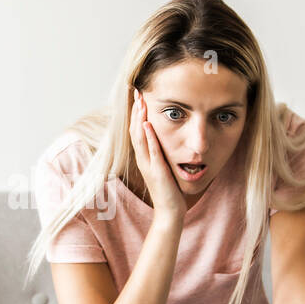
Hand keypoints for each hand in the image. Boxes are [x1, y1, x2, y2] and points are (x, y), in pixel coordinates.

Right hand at [128, 89, 185, 219]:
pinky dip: (149, 137)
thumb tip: (164, 140)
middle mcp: (143, 159)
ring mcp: (148, 165)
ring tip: (140, 102)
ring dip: (139, 119)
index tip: (139, 96)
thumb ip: (162, 153)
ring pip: (140, 138)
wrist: (170, 212)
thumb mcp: (165, 167)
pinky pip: (151, 151)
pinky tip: (148, 124)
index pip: (137, 131)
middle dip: (136, 110)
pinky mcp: (156, 171)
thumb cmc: (170, 190)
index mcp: (145, 157)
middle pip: (135, 130)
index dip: (137, 113)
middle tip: (137, 91)